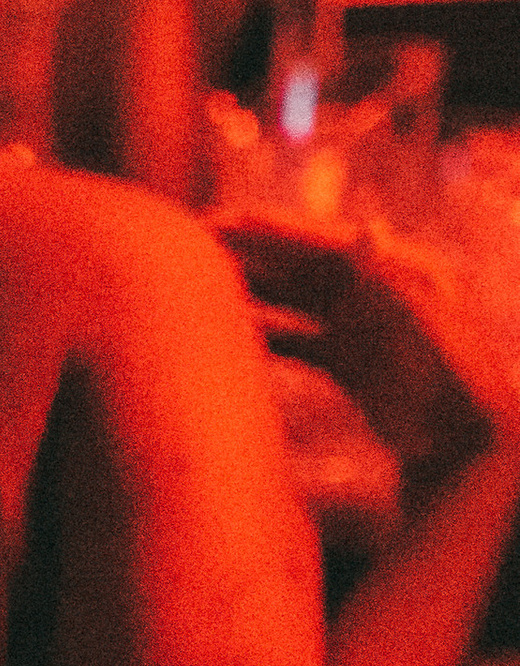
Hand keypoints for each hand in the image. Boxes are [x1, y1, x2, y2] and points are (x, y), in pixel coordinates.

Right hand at [219, 215, 519, 476]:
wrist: (465, 446)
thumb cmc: (454, 384)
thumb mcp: (428, 326)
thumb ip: (392, 280)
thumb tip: (366, 226)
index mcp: (405, 271)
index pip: (330, 242)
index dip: (279, 230)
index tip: (230, 219)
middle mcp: (382, 292)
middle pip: (306, 265)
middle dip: (255, 253)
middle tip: (200, 240)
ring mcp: (365, 327)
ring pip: (297, 300)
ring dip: (254, 291)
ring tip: (203, 284)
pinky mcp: (352, 362)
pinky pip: (298, 338)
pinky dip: (267, 333)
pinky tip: (233, 332)